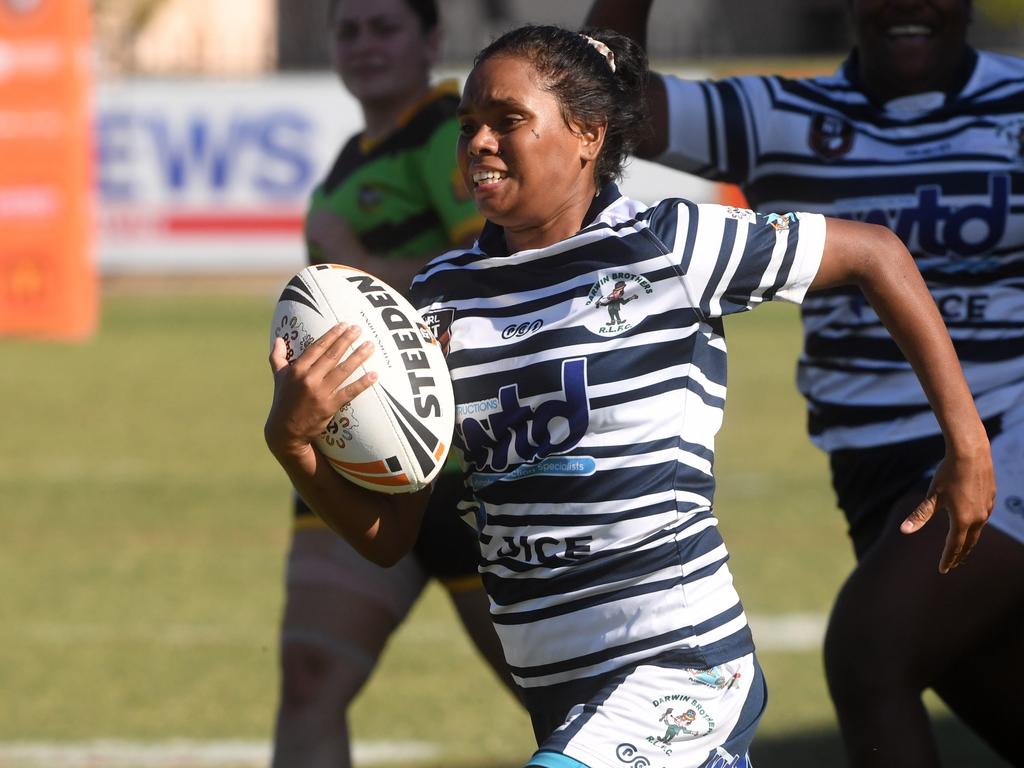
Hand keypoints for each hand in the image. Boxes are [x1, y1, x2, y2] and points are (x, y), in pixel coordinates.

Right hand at [264, 323, 376, 464]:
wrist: (285, 431)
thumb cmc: (283, 401)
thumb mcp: (278, 378)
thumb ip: (277, 357)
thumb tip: (278, 339)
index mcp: (296, 370)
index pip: (316, 348)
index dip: (331, 335)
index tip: (343, 325)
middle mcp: (308, 379)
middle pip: (331, 356)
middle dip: (346, 340)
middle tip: (359, 329)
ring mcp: (319, 393)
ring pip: (342, 371)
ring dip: (358, 357)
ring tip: (370, 346)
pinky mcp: (328, 407)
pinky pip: (349, 393)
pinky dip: (362, 383)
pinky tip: (374, 375)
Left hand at [900, 444, 994, 573]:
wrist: (971, 453)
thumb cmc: (948, 474)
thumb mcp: (932, 496)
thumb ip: (920, 516)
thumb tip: (903, 531)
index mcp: (962, 520)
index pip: (954, 546)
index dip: (947, 559)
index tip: (942, 570)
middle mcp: (978, 518)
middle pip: (969, 543)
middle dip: (959, 555)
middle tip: (953, 565)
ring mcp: (987, 509)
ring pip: (978, 531)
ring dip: (969, 542)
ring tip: (961, 549)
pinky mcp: (990, 499)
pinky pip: (982, 519)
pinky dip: (975, 527)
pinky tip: (971, 526)